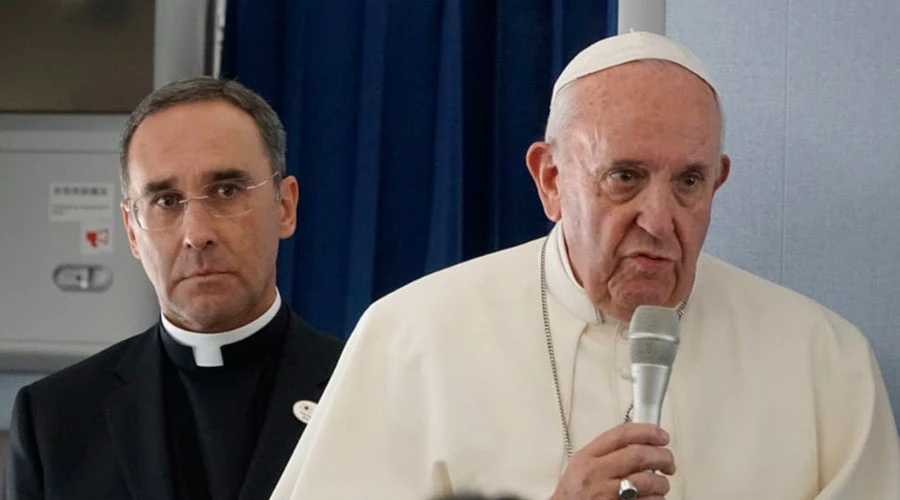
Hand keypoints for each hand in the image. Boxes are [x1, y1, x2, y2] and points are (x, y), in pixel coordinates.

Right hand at [550, 423, 674, 499]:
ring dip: (662, 482)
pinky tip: (655, 498)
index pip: (622, 434)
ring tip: (662, 484)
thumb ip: (606, 453)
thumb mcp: (581, 465)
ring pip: (647, 481)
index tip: (662, 435)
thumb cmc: (574, 494)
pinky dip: (657, 499)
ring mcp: (606, 495)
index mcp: (587, 457)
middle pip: (638, 455)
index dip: (648, 431)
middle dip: (662, 457)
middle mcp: (595, 474)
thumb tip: (641, 443)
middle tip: (669, 462)